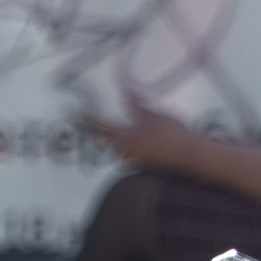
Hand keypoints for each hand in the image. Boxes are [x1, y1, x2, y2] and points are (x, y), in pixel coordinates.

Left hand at [75, 95, 196, 173]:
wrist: (188, 155)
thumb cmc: (172, 133)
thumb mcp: (154, 114)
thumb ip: (137, 106)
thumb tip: (124, 94)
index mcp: (127, 137)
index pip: (103, 126)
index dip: (87, 120)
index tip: (72, 116)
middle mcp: (128, 151)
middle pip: (111, 144)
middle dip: (105, 136)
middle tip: (98, 130)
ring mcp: (138, 161)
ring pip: (123, 153)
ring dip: (121, 146)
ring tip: (123, 139)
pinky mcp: (148, 166)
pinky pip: (135, 159)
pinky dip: (136, 153)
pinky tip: (146, 148)